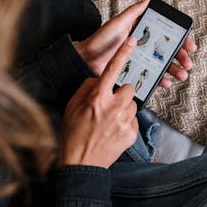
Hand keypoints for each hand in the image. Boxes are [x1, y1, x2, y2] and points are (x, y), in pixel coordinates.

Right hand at [59, 36, 138, 167]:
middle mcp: (113, 107)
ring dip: (124, 109)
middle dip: (121, 93)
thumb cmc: (73, 134)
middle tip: (110, 104)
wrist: (81, 165)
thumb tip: (99, 81)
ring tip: (109, 121)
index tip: (132, 42)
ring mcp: (124, 121)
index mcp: (97, 98)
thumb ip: (87, 89)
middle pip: (129, 88)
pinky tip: (113, 132)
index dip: (123, 53)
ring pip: (133, 104)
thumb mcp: (72, 107)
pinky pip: (134, 120)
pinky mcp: (132, 134)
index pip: (113, 70)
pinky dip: (126, 123)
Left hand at [74, 0, 197, 87]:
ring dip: (175, 70)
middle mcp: (144, 45)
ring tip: (182, 75)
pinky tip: (167, 83)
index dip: (181, 39)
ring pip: (163, 65)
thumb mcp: (117, 23)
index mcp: (142, 31)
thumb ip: (133, 12)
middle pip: (169, 51)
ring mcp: (141, 60)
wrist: (86, 61)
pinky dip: (161, 80)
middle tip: (188, 63)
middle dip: (181, 57)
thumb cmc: (100, 40)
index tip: (190, 45)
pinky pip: (152, 77)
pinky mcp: (136, 72)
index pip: (167, 34)